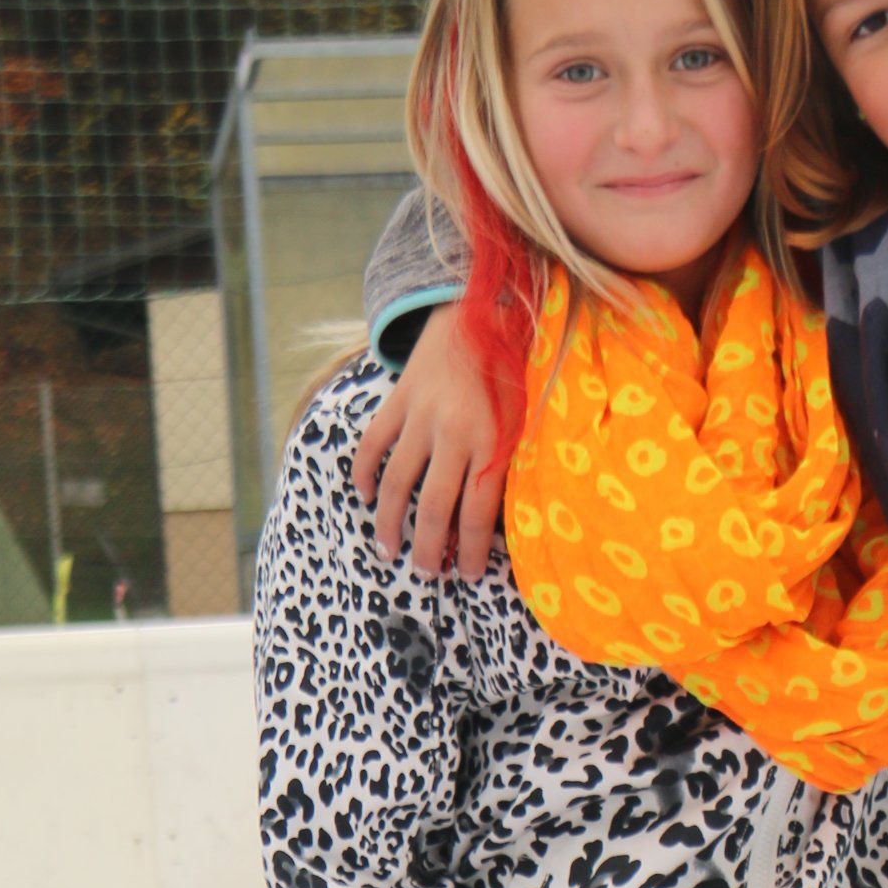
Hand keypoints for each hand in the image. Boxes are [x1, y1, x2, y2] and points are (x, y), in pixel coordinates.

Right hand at [350, 305, 510, 577]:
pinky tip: (362, 496)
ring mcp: (421, 415)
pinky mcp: (398, 399)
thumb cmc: (511, 374)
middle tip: (428, 574)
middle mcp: (454, 432)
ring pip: (395, 482)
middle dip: (429, 549)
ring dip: (388, 523)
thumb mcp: (525, 421)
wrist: (481, 311)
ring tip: (390, 550)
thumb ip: (510, 465)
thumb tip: (499, 522)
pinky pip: (373, 443)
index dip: (472, 551)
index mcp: (491, 442)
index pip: (478, 513)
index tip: (469, 576)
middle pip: (433, 508)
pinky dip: (363, 472)